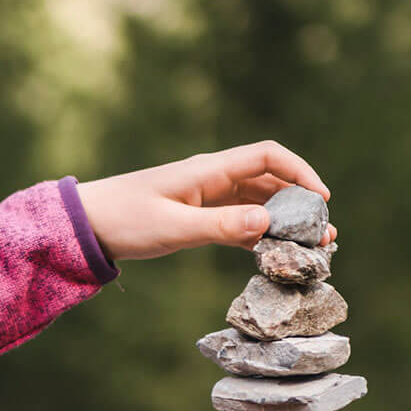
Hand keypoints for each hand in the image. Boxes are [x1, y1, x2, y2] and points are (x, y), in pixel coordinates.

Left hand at [76, 141, 335, 262]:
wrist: (85, 226)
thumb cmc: (124, 220)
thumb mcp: (174, 227)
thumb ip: (222, 225)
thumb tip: (269, 222)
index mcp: (207, 170)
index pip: (267, 156)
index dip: (300, 172)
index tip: (323, 201)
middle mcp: (211, 177)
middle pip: (269, 181)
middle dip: (300, 204)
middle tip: (325, 236)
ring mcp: (205, 196)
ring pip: (257, 202)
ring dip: (284, 221)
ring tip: (310, 248)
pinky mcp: (196, 215)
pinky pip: (239, 219)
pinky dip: (260, 233)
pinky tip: (275, 253)